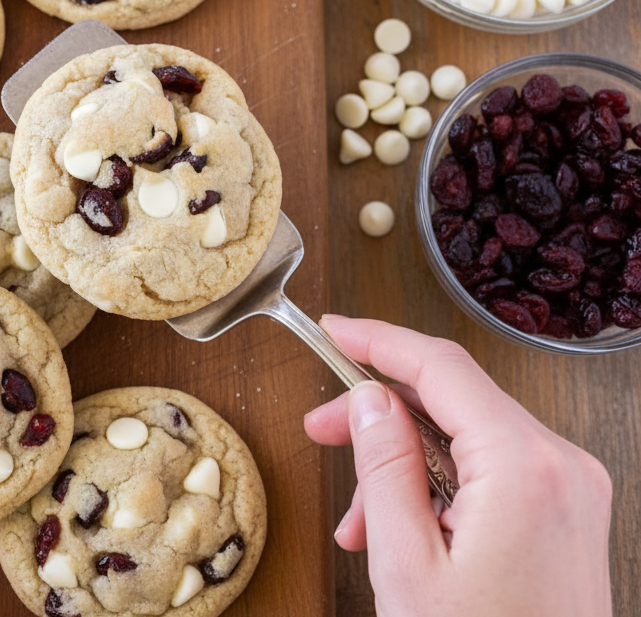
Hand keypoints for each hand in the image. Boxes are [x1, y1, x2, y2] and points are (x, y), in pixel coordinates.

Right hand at [304, 316, 612, 616]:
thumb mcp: (406, 562)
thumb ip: (385, 467)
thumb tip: (372, 399)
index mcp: (524, 467)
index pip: (442, 367)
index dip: (378, 341)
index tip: (333, 330)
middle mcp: (560, 464)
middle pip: (454, 399)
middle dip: (381, 411)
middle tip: (321, 429)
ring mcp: (571, 487)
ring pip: (468, 436)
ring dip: (404, 460)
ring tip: (358, 516)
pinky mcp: (568, 510)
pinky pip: (492, 469)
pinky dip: (440, 485)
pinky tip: (399, 526)